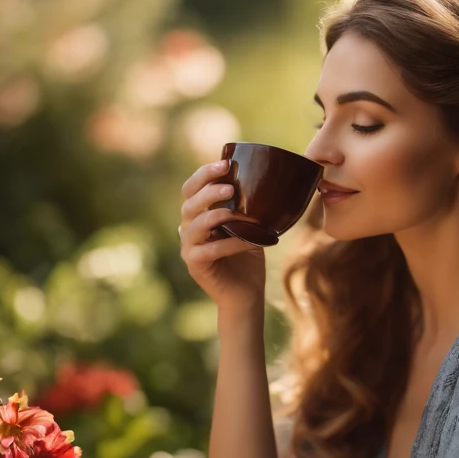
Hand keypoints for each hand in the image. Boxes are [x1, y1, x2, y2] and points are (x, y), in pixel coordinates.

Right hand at [178, 160, 266, 311]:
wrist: (246, 294)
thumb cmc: (248, 258)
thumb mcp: (249, 227)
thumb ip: (248, 206)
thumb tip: (270, 178)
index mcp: (198, 215)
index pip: (191, 189)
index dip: (204, 174)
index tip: (226, 163)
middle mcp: (188, 229)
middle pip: (188, 202)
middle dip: (207, 190)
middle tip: (230, 186)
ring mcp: (189, 247)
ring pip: (194, 224)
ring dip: (216, 214)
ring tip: (236, 212)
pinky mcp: (195, 265)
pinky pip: (209, 249)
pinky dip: (229, 243)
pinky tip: (248, 240)